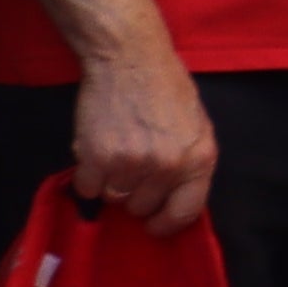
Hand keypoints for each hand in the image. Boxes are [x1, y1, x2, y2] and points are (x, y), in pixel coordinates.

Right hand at [69, 43, 217, 234]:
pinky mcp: (98, 157)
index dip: (166, 224)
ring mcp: (132, 164)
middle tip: (130, 168)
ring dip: (110, 183)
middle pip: (142, 207)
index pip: (185, 213)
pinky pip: (87, 188)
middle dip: (134, 193)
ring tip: (114, 154)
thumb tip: (174, 199)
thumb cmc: (167, 89)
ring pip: (113, 198)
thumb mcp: (196, 127)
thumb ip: (188, 164)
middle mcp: (168, 167)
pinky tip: (95, 153)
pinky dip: (87, 176)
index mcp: (200, 160)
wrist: (131, 60)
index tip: (153, 226)